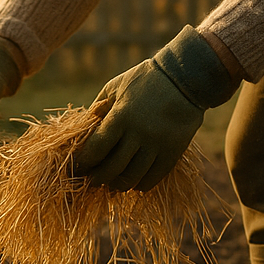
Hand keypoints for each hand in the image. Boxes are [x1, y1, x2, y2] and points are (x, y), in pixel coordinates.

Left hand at [71, 27, 241, 191]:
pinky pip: (154, 177)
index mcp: (121, 116)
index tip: (79, 168)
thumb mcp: (116, 87)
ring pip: (133, 177)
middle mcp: (138, 133)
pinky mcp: (173, 151)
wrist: (184, 78)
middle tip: (92, 181)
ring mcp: (157, 144)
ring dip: (118, 185)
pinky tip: (134, 183)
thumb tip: (83, 132)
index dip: (85, 162)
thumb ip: (98, 109)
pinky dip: (141, 185)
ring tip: (112, 184)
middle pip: (113, 168)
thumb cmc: (144, 80)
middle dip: (98, 179)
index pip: (97, 148)